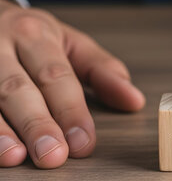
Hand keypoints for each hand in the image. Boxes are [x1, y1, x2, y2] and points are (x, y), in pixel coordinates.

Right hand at [0, 0, 144, 167]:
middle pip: (17, 88)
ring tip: (15, 157)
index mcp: (35, 35)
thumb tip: (134, 101)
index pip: (56, 76)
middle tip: (54, 155)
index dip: (70, 111)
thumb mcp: (71, 43)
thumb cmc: (33, 36)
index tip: (84, 142)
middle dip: (36, 124)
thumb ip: (102, 71)